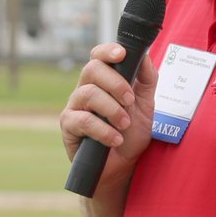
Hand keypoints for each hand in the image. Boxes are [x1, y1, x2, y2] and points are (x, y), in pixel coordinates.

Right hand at [59, 43, 157, 180]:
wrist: (124, 165)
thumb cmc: (131, 133)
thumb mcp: (146, 104)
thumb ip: (146, 79)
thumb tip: (144, 54)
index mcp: (102, 80)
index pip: (98, 56)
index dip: (107, 51)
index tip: (122, 54)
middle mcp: (85, 89)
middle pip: (92, 70)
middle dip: (116, 83)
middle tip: (130, 101)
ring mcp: (75, 107)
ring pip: (89, 94)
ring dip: (112, 109)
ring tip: (125, 125)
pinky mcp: (69, 126)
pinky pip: (83, 120)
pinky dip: (103, 130)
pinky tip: (115, 139)